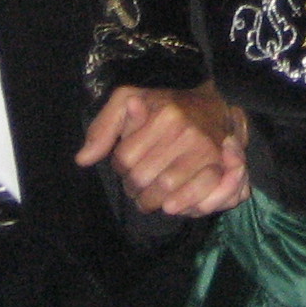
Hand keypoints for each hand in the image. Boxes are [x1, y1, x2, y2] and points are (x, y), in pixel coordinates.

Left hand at [76, 81, 248, 216]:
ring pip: (166, 191)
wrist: (213, 104)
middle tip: (136, 186)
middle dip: (134, 188)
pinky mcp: (222, 167)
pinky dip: (182, 206)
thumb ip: (103, 126)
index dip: (119, 167)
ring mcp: (206, 150)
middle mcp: (185, 131)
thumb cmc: (165, 105)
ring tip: (150, 199)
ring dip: (152, 202)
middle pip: (143, 178)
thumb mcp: (128, 100)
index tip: (126, 165)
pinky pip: (198, 197)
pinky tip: (171, 206)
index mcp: (163, 114)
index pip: (125, 157)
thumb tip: (83, 159)